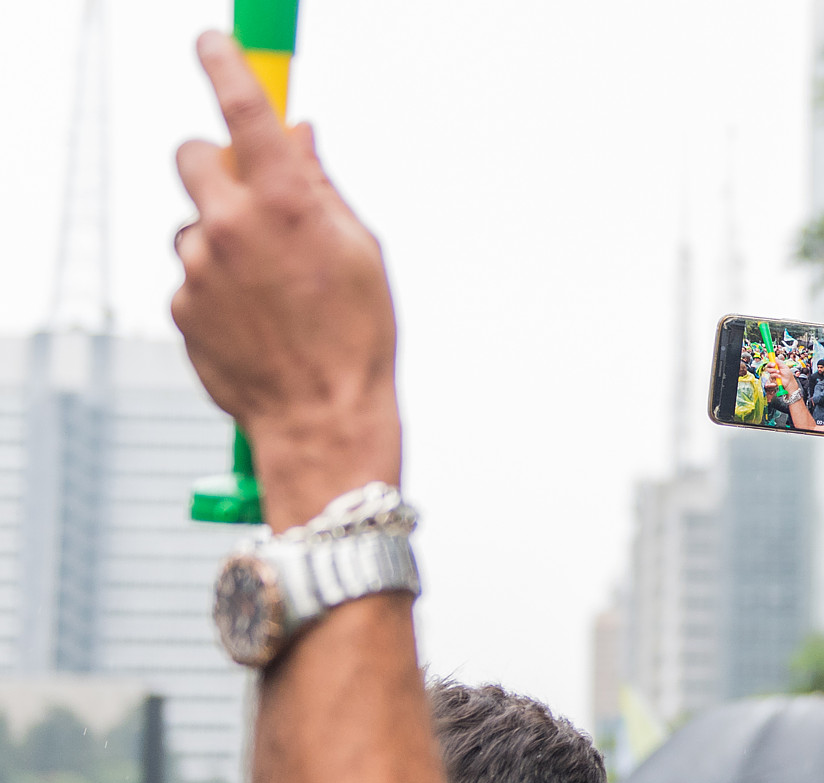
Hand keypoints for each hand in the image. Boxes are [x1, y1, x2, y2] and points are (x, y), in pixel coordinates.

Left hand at [171, 32, 400, 530]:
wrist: (322, 418)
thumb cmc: (356, 339)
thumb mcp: (362, 251)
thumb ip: (323, 187)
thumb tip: (299, 138)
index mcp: (287, 201)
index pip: (244, 107)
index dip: (226, 63)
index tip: (214, 42)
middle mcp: (232, 223)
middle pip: (192, 154)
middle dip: (216, 164)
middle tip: (252, 197)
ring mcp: (199, 265)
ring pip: (194, 222)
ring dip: (222, 237)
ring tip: (271, 288)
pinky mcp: (180, 305)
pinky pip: (191, 275)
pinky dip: (217, 287)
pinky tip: (257, 319)